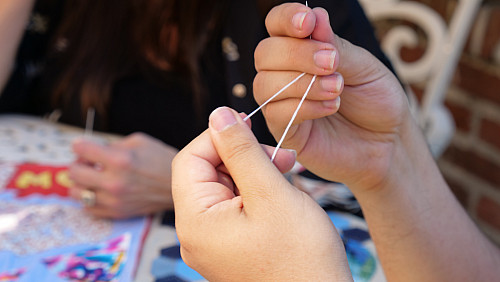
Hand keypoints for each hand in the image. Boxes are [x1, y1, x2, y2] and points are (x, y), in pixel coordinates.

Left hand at [69, 132, 176, 218]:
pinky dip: (89, 199)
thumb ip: (112, 145)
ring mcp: (114, 200)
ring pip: (76, 193)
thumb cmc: (160, 160)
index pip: (80, 149)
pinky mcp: (116, 213)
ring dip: (81, 183)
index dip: (79, 145)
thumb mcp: (138, 141)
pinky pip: (88, 209)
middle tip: (87, 162)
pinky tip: (99, 191)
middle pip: (73, 172)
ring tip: (92, 178)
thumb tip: (92, 151)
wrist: (178, 186)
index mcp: (119, 159)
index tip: (83, 146)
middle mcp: (114, 181)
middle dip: (78, 163)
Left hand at [172, 107, 351, 280]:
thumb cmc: (301, 258)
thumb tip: (219, 115)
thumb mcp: (270, 193)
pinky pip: (235, 208)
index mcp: (195, 222)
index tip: (249, 125)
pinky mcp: (230, 247)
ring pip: (224, 188)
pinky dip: (256, 193)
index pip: (190, 159)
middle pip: (206, 173)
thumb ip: (242, 151)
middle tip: (279, 156)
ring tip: (286, 172)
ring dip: (253, 172)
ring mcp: (213, 243)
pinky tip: (280, 192)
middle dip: (241, 156)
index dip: (218, 136)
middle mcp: (196, 235)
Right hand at [254, 3, 410, 191]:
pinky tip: (330, 107)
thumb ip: (336, 46)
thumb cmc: (376, 102)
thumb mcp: (364, 67)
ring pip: (265, 84)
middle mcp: (285, 74)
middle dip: (296, 54)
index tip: (307, 22)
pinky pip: (275, 113)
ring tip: (337, 89)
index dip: (285, 19)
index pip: (277, 26)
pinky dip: (304, 106)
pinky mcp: (284, 131)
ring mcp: (281, 103)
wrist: (388, 143)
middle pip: (265, 53)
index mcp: (302, 50)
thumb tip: (316, 15)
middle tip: (332, 63)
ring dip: (303, 83)